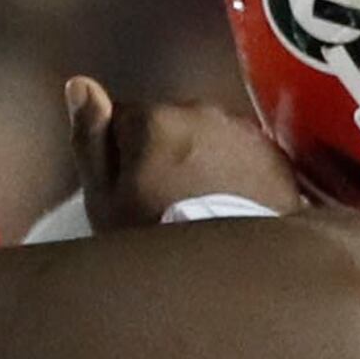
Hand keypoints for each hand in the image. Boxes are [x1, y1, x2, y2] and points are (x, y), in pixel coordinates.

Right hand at [69, 77, 304, 232]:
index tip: (131, 187)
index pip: (125, 118)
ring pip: (211, 137)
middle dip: (167, 152)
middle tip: (168, 201)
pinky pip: (245, 155)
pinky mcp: (277, 157)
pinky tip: (233, 204)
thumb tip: (82, 84)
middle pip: (171, 124)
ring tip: (203, 206)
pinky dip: (238, 171)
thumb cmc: (155, 237)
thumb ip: (90, 137)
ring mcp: (245, 132)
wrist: (230, 274)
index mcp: (154, 118)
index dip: (123, 154)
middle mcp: (203, 112)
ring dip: (204, 159)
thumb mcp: (105, 199)